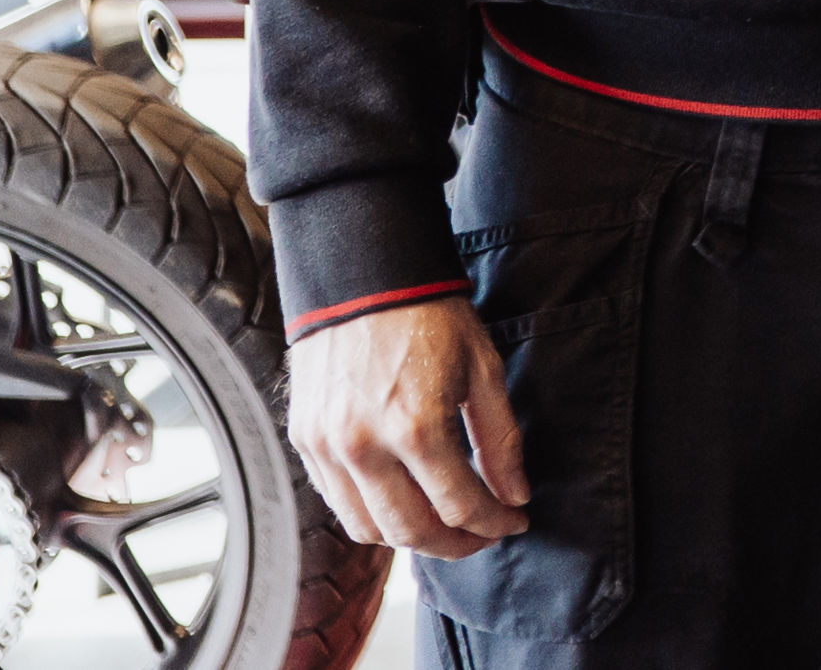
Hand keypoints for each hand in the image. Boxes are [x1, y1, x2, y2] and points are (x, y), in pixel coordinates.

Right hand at [286, 297, 525, 558]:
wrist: (364, 276)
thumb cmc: (431, 316)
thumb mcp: (483, 370)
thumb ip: (501, 440)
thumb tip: (515, 496)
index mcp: (416, 427)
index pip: (461, 506)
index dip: (495, 523)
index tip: (515, 520)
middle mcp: (364, 447)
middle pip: (412, 532)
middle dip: (456, 544)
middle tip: (483, 535)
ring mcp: (328, 447)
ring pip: (368, 529)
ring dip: (410, 539)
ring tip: (444, 524)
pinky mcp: (305, 440)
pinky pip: (337, 501)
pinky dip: (371, 514)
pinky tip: (402, 500)